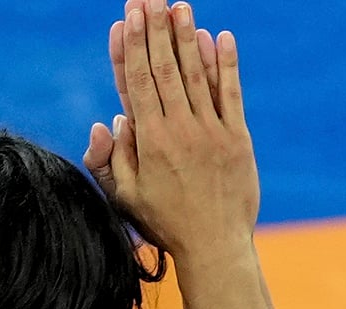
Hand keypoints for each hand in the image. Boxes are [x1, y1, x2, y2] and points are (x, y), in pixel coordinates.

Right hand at [83, 0, 258, 259]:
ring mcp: (211, 131)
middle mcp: (179, 129)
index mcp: (149, 141)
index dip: (130, 46)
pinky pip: (230, 93)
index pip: (136, 82)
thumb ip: (109, 159)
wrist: (214, 247)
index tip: (125, 18)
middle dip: (153, 30)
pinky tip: (221, 37)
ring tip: (179, 5)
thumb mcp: (123, 197)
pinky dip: (226, 64)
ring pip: (195, 74)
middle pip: (164, 68)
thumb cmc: (163, 224)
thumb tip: (107, 120)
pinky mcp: (237, 138)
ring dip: (186, 37)